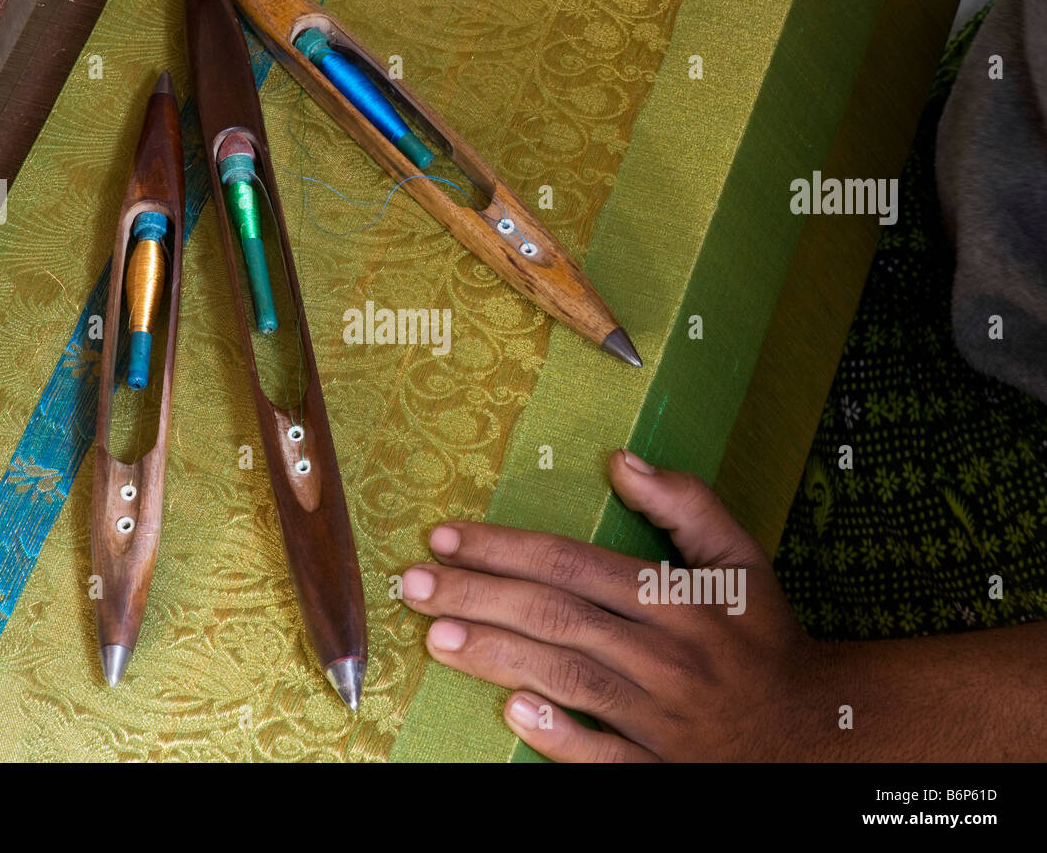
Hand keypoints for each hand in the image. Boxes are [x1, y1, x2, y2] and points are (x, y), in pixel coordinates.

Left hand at [400, 450, 841, 760]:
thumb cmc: (765, 640)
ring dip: (496, 657)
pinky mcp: (658, 769)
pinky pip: (604, 758)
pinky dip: (559, 738)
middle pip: (555, 618)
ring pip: (567, 680)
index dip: (506, 548)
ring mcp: (659, 718)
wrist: (815, 733)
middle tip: (413, 584)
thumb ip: (688, 505)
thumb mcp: (741, 563)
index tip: (447, 536)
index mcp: (677, 601)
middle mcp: (663, 656)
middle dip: (478, 597)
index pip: (574, 564)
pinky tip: (511, 714)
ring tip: (434, 637)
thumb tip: (622, 461)